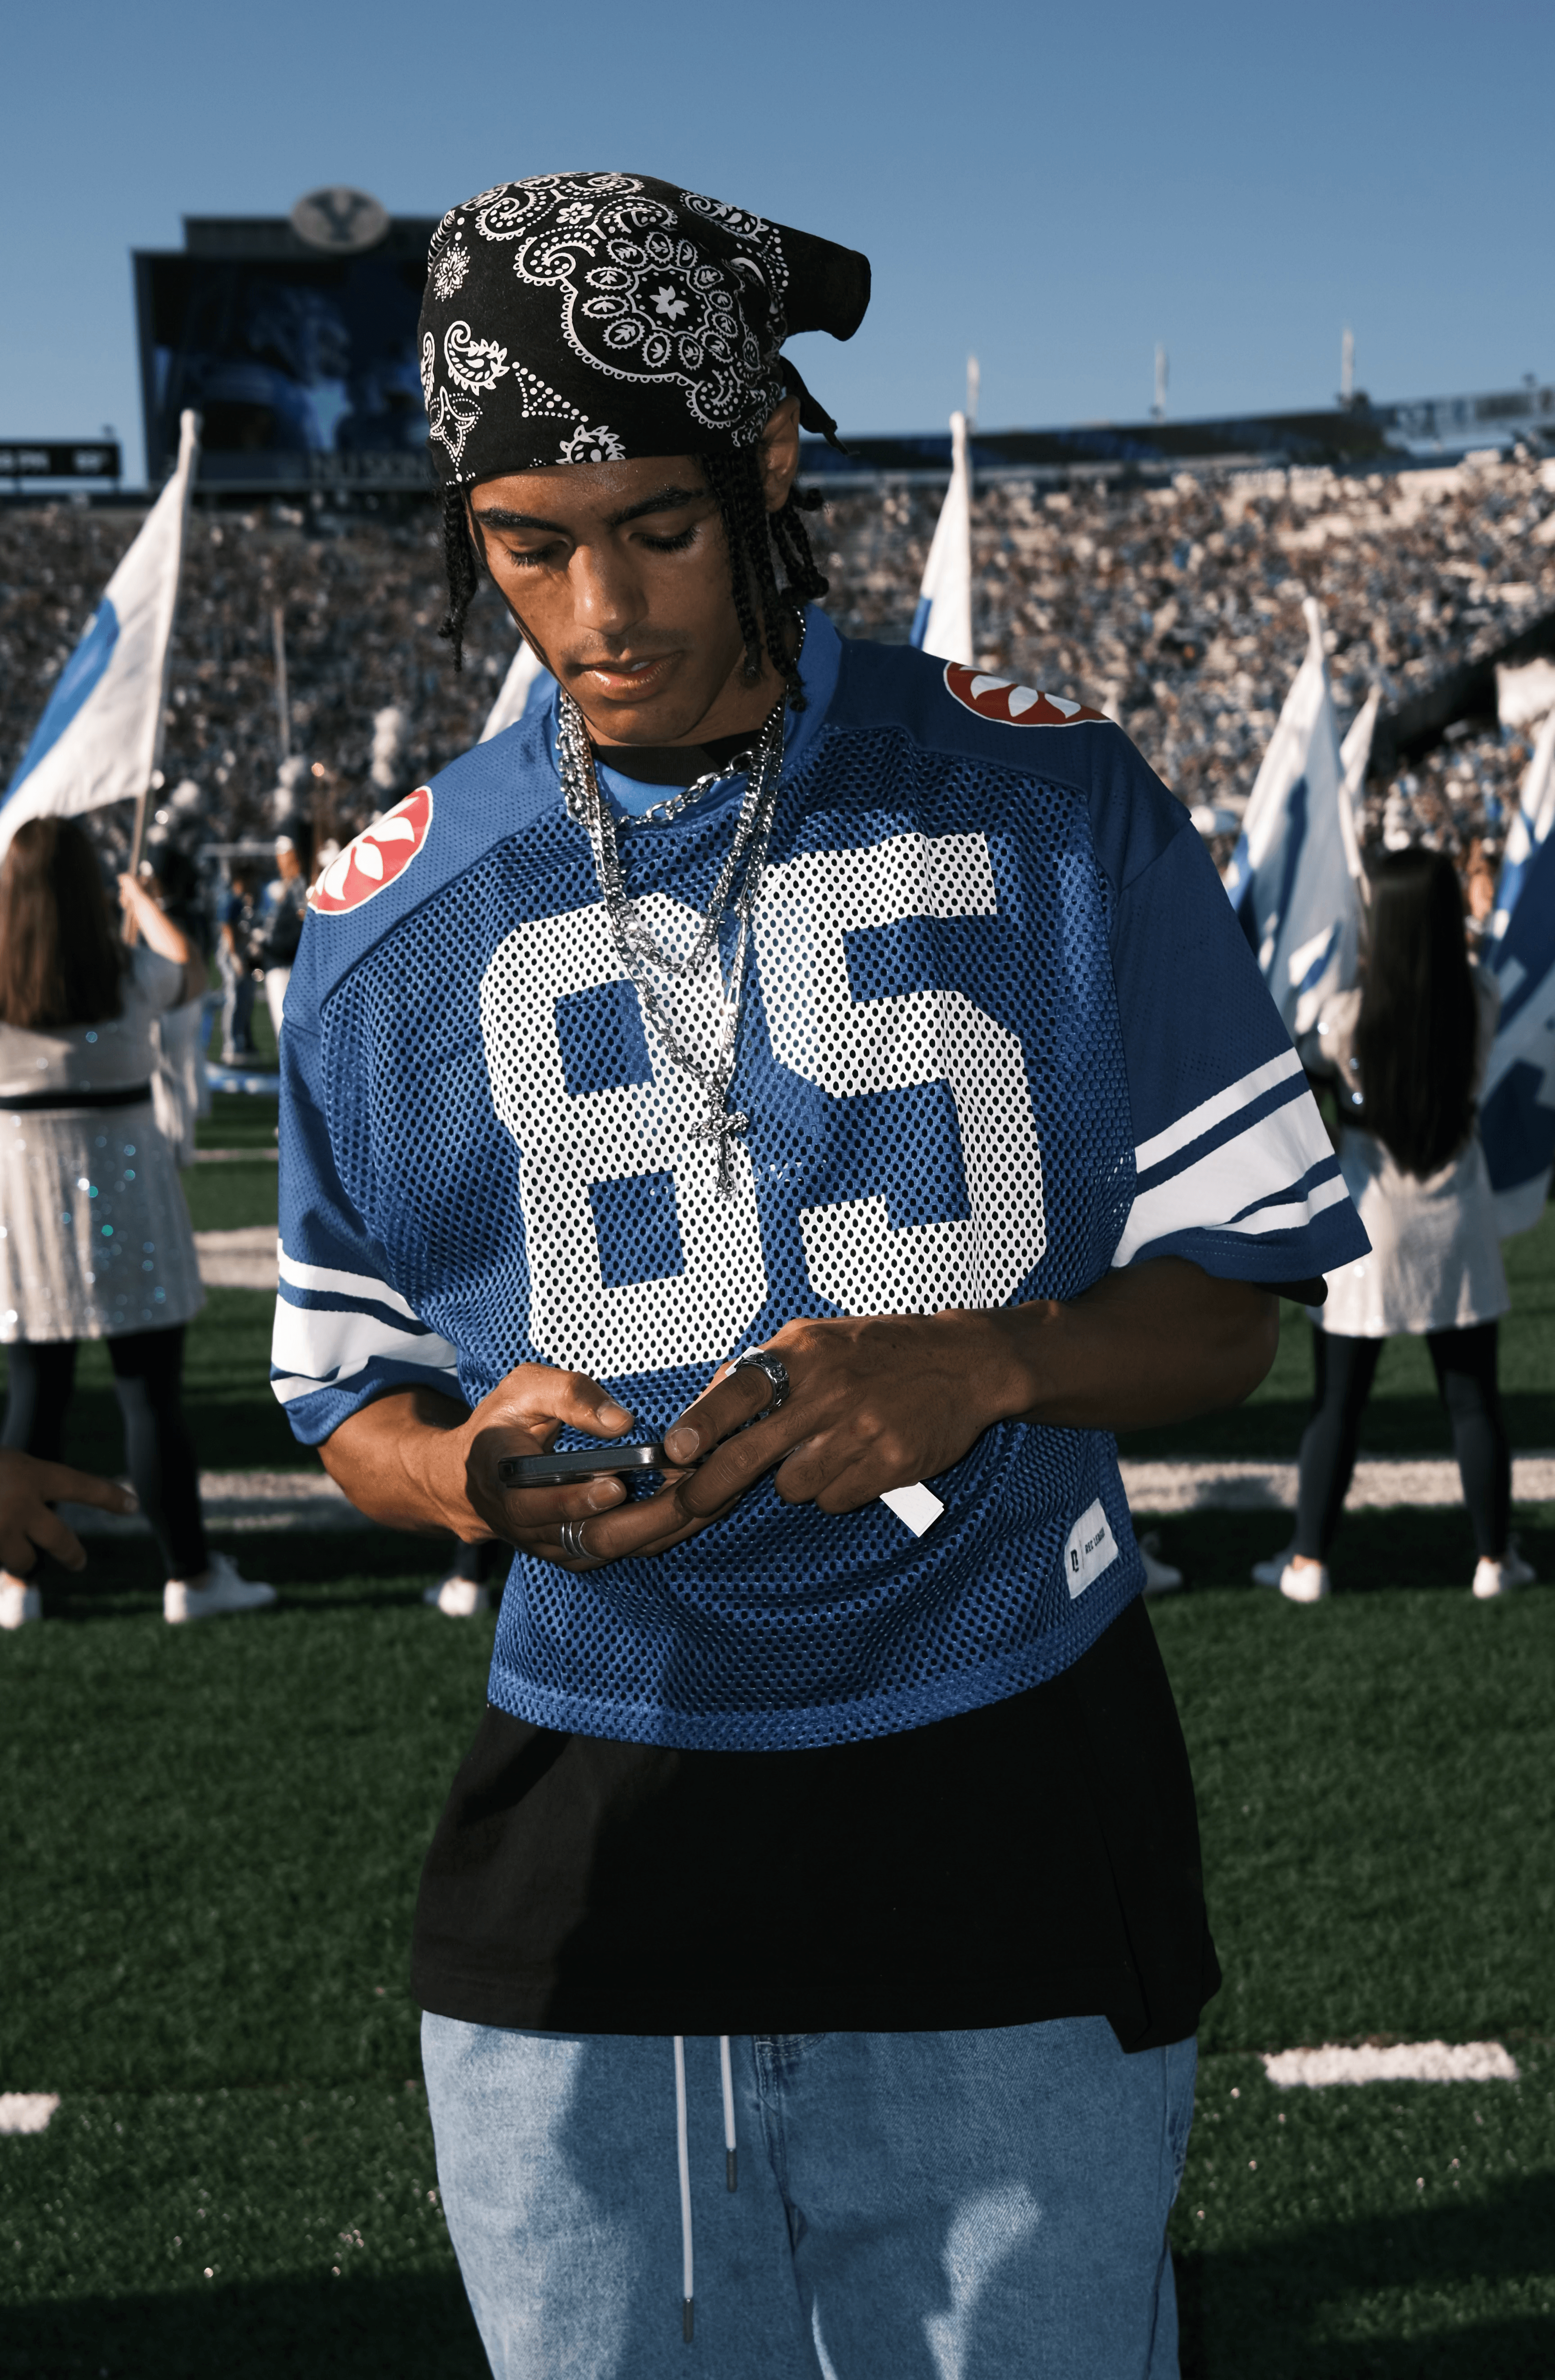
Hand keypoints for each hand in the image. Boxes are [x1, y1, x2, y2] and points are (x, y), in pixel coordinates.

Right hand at [0, 1449, 136, 1576]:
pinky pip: (0, 1564)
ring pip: (22, 1561)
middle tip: (80, 1563)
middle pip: (60, 1540)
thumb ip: (24, 1479)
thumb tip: (36, 1503)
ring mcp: (0, 1532)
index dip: (109, 1496)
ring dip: (16, 1559)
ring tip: (8, 1550)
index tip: (133, 1505)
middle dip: (72, 1554)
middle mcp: (20, 1505)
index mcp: (29, 1474)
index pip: (81, 1486)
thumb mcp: (2, 1460)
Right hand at [322, 1368, 702, 1574]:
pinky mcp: (586, 1553)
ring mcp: (562, 1547)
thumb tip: (621, 1421)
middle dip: (649, 1517)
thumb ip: (568, 1396)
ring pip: (622, 1548)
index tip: (615, 1484)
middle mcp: (532, 1530)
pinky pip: (633, 1547)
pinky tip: (710, 1500)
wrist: (474, 1478)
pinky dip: (672, 1527)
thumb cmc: (504, 1422)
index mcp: (505, 1488)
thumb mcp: (523, 1390)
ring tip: (716, 1491)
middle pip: (594, 1539)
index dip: (576, 1499)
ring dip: (671, 1525)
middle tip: (693, 1489)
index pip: (537, 1506)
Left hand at [571, 1310, 1020, 1565]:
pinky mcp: (890, 1464)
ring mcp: (861, 1430)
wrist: (964, 1363)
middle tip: (694, 1502)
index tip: (676, 1450)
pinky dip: (835, 1489)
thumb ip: (761, 1371)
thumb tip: (704, 1406)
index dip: (701, 1425)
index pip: (738, 1392)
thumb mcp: (816, 1339)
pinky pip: (834, 1499)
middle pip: (750, 1454)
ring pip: (792, 1486)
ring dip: (796, 1479)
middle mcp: (829, 1391)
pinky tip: (856, 1460)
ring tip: (825, 1449)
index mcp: (804, 1353)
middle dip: (711, 1487)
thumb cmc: (881, 1351)